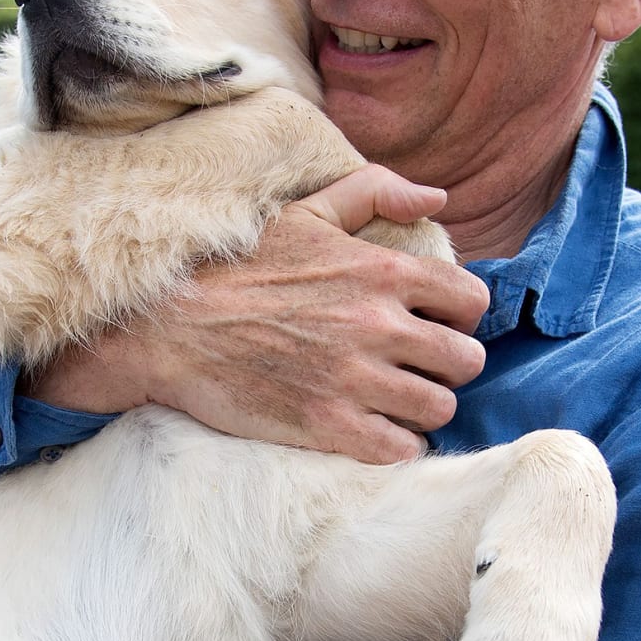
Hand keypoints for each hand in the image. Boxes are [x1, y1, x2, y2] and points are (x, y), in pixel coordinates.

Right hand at [26, 166, 490, 463]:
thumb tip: (436, 196)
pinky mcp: (329, 426)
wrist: (170, 327)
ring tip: (395, 401)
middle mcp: (379, 325)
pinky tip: (373, 431)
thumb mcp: (307, 212)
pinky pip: (401, 450)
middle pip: (465, 361)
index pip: (471, 302)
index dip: (459, 316)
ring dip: (422, 408)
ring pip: (438, 408)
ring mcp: (355, 380)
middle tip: (418, 368)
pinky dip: (395, 445)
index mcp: (382, 271)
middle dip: (447, 366)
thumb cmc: (238, 268)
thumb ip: (376, 191)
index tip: (434, 324)